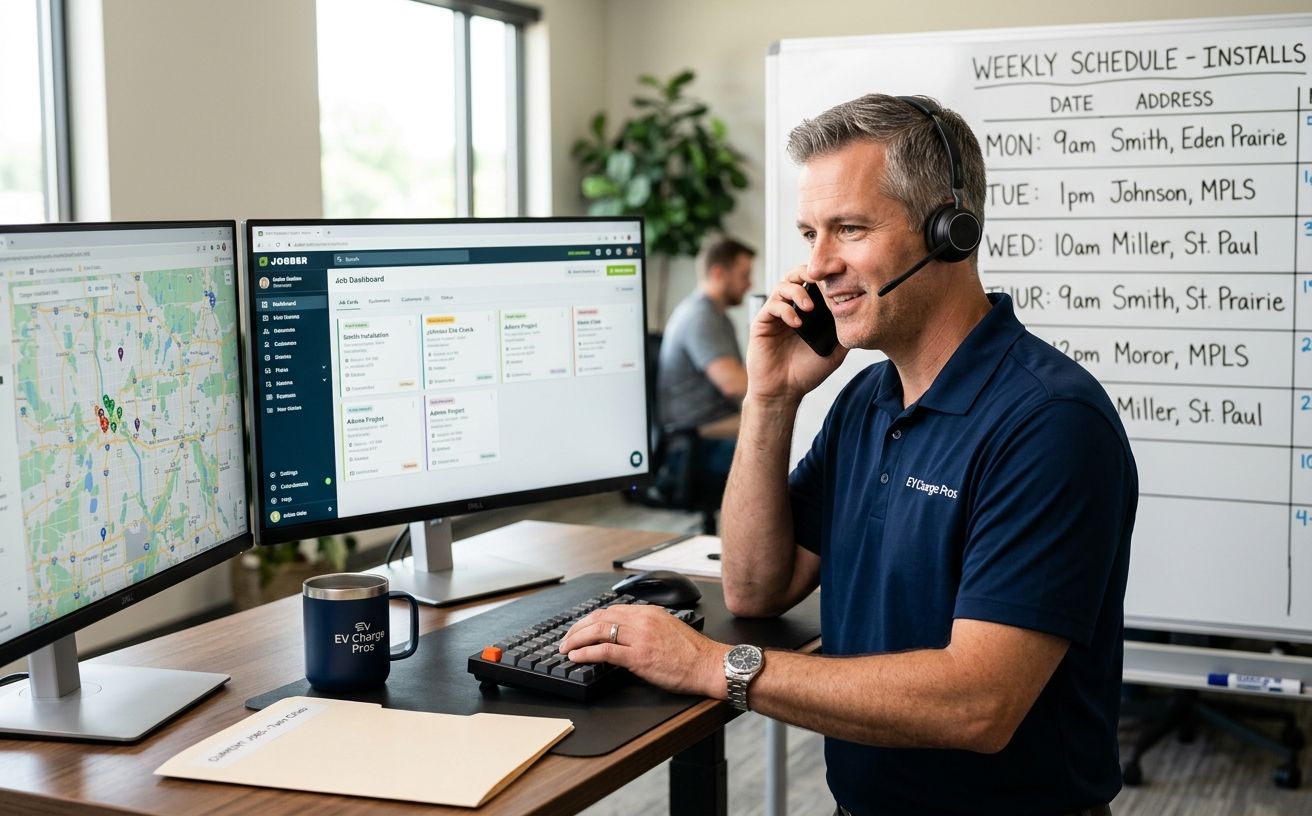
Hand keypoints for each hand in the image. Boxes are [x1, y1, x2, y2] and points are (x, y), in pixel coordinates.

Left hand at [558, 605, 727, 698]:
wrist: (709, 665)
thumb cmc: (693, 653)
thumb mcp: (669, 629)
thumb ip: (647, 628)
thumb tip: (627, 637)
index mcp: (649, 612)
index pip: (611, 611)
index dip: (591, 619)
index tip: (581, 628)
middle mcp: (642, 620)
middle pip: (600, 617)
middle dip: (578, 628)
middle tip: (566, 638)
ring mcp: (640, 637)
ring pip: (598, 631)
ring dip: (577, 639)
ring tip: (566, 648)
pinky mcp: (639, 656)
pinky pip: (605, 650)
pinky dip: (586, 653)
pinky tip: (576, 657)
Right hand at [747, 265, 847, 403]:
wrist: (784, 391)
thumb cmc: (805, 372)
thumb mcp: (835, 351)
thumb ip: (844, 332)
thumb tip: (862, 315)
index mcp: (807, 310)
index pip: (814, 282)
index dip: (826, 274)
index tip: (841, 272)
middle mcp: (791, 307)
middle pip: (796, 275)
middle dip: (810, 272)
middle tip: (823, 280)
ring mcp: (775, 314)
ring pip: (783, 286)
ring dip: (798, 292)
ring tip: (810, 308)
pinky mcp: (761, 323)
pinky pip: (772, 306)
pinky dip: (786, 310)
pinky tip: (797, 323)